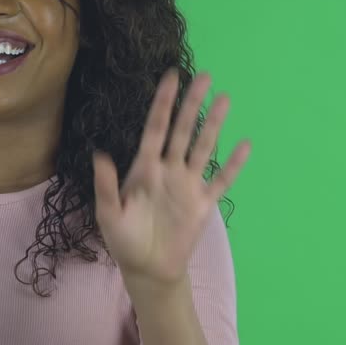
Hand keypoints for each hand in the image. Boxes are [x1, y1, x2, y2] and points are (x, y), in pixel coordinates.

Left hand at [92, 69, 250, 292]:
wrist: (147, 268)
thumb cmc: (123, 240)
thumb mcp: (109, 214)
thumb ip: (106, 185)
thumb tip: (100, 155)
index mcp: (144, 167)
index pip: (156, 128)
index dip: (163, 103)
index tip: (171, 76)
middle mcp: (168, 170)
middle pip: (182, 130)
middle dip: (192, 104)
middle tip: (205, 76)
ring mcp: (188, 185)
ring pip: (203, 148)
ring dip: (214, 125)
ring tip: (225, 99)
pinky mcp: (203, 204)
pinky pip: (221, 181)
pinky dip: (233, 165)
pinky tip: (245, 145)